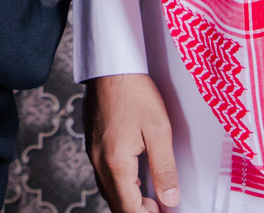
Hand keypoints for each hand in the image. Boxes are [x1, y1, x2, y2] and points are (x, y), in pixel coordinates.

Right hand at [84, 73, 179, 211]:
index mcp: (115, 163)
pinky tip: (134, 176)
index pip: (129, 208)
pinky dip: (119, 184)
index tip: (163, 211)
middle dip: (136, 211)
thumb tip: (170, 199)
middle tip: (160, 207)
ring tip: (150, 197)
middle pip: (115, 203)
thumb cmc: (134, 92)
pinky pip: (104, 175)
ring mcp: (93, 153)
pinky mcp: (93, 143)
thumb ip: (164, 168)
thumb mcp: (159, 130)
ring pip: (108, 190)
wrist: (111, 65)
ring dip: (127, 199)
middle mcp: (99, 162)